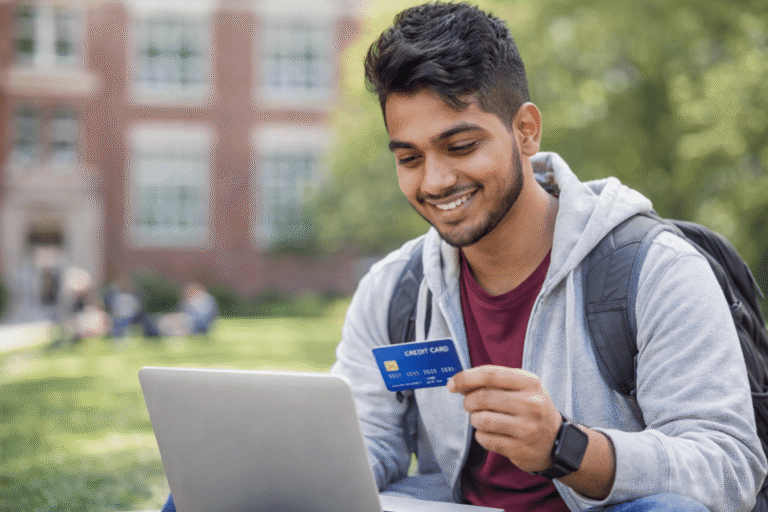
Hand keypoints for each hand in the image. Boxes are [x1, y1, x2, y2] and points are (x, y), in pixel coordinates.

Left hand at [447, 365, 561, 471]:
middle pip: (482, 398)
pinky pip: (485, 439)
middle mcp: (531, 403)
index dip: (466, 378)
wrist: (557, 441)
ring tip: (482, 419)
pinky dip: (481, 436)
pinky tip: (491, 433)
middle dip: (468, 401)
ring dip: (475, 420)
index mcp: (530, 382)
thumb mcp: (519, 388)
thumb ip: (491, 383)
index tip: (451, 384)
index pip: (490, 374)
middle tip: (470, 405)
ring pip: (481, 420)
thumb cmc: (530, 409)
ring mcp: (527, 428)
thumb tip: (457, 383)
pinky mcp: (520, 449)